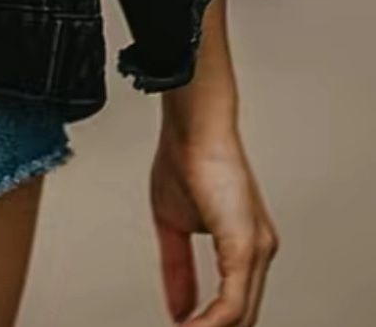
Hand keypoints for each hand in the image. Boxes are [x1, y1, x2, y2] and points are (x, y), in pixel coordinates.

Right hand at [150, 0, 278, 326]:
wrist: (192, 124)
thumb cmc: (184, 157)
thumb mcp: (171, 221)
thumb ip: (177, 267)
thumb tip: (177, 307)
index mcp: (246, 245)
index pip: (235, 303)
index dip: (210, 323)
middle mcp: (259, 250)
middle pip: (242, 316)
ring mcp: (257, 249)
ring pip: (240, 316)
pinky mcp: (246, 246)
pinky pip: (233, 303)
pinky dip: (210, 324)